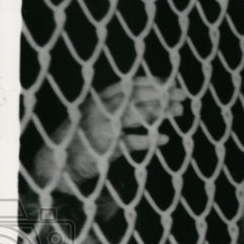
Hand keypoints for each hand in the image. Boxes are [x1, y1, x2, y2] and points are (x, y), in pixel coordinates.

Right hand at [40, 76, 186, 186]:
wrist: (60, 161)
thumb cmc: (87, 137)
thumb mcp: (104, 117)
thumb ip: (128, 110)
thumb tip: (161, 105)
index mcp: (100, 98)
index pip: (129, 84)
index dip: (152, 82)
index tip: (173, 84)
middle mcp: (101, 108)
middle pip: (136, 96)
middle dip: (161, 94)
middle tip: (183, 96)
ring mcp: (102, 126)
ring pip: (136, 113)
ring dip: (159, 111)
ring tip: (179, 111)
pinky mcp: (105, 146)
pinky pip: (132, 141)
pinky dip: (149, 140)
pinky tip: (164, 139)